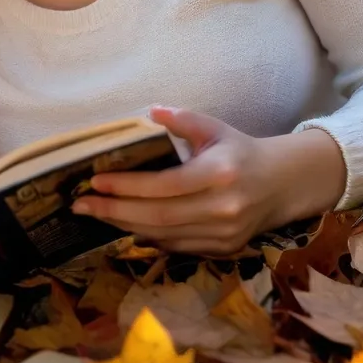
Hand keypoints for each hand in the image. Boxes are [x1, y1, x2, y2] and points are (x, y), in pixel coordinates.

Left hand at [71, 106, 282, 255]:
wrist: (281, 184)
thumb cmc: (239, 151)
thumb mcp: (214, 127)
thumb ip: (181, 120)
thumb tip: (148, 113)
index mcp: (220, 173)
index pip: (165, 185)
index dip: (128, 186)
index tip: (96, 181)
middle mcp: (223, 208)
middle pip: (159, 216)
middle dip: (115, 212)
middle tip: (82, 205)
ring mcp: (224, 233)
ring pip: (164, 235)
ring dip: (125, 226)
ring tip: (96, 214)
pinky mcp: (222, 249)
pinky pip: (176, 247)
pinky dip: (147, 237)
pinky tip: (124, 225)